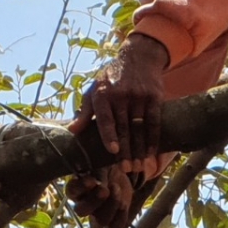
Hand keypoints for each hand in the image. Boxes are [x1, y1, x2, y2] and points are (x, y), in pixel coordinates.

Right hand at [66, 166, 134, 227]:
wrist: (124, 169)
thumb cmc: (108, 162)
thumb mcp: (101, 161)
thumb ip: (98, 169)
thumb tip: (98, 180)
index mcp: (77, 187)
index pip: (71, 191)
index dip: (79, 188)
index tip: (91, 180)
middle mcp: (85, 203)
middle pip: (81, 211)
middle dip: (94, 201)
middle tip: (105, 189)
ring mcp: (99, 213)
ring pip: (100, 220)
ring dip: (111, 206)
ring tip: (117, 189)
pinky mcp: (113, 218)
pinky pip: (115, 226)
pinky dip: (121, 216)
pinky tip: (124, 203)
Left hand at [69, 33, 167, 173]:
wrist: (138, 58)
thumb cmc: (112, 78)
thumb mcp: (94, 89)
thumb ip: (84, 111)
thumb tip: (72, 131)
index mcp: (103, 94)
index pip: (106, 119)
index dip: (109, 136)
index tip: (113, 152)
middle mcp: (122, 95)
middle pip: (124, 127)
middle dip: (127, 150)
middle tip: (128, 169)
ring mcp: (140, 96)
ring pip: (140, 128)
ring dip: (141, 149)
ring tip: (140, 167)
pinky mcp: (154, 97)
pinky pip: (154, 121)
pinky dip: (153, 139)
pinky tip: (152, 152)